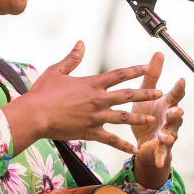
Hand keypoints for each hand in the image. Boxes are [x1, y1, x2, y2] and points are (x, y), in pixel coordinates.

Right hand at [3, 41, 164, 155]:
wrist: (35, 115)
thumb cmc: (42, 93)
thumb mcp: (57, 71)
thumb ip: (72, 58)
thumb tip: (81, 43)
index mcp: (92, 84)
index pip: (119, 75)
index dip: (135, 70)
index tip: (147, 67)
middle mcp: (98, 99)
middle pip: (127, 95)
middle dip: (145, 93)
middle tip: (159, 93)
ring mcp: (96, 117)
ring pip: (124, 117)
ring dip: (139, 118)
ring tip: (151, 119)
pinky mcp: (90, 132)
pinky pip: (111, 140)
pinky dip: (123, 145)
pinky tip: (133, 149)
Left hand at [130, 52, 184, 188]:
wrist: (144, 141)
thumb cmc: (146, 114)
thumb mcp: (146, 94)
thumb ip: (152, 75)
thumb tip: (158, 53)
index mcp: (166, 104)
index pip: (175, 95)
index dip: (179, 88)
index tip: (181, 80)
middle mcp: (170, 119)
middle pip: (176, 116)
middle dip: (177, 113)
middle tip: (177, 110)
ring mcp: (167, 134)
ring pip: (171, 134)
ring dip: (169, 135)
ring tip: (167, 137)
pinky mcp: (160, 149)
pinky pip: (162, 153)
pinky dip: (160, 157)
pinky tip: (158, 160)